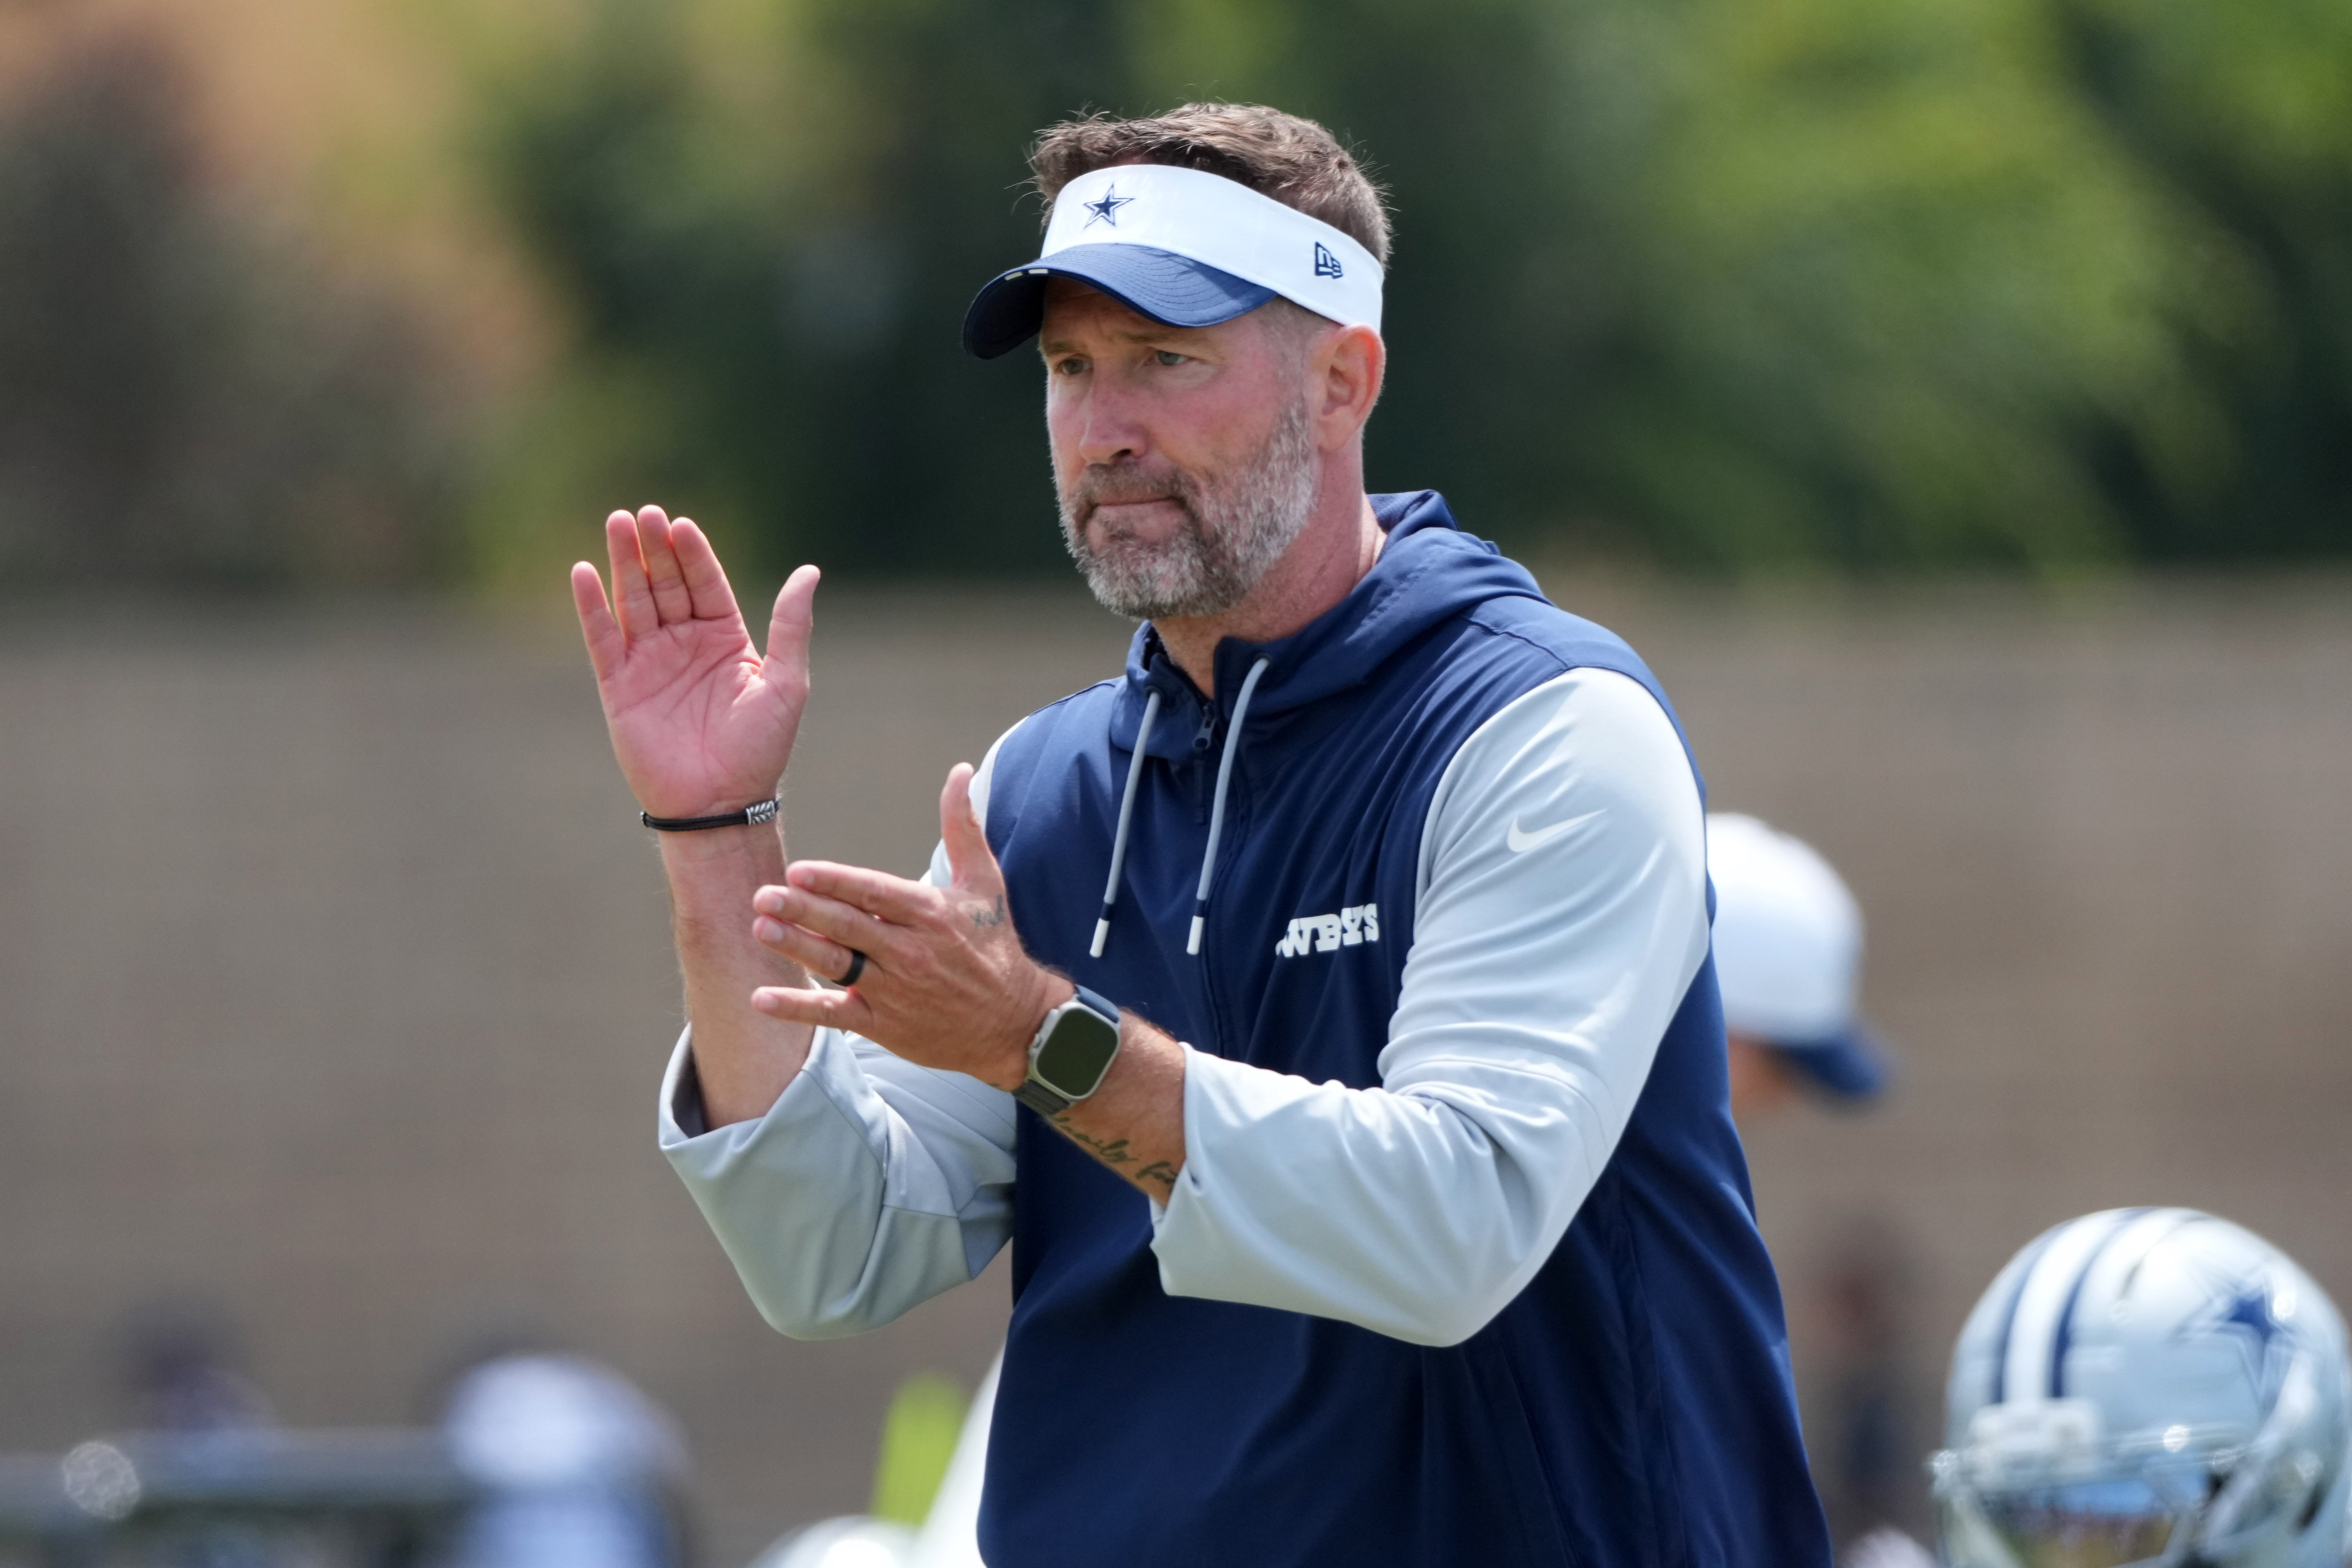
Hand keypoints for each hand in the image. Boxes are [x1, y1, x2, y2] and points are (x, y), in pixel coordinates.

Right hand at [571, 505, 817, 818]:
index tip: (683, 524)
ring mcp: (651, 663)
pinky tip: (584, 572)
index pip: (706, 583)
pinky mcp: (620, 686)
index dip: (694, 554)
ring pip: (633, 601)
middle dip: (656, 549)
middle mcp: (686, 644)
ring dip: (624, 563)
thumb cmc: (760, 749)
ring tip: (617, 524)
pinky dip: (591, 607)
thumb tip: (810, 571)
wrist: (723, 803)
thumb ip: (791, 625)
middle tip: (645, 513)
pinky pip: (603, 639)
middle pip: (667, 584)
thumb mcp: (787, 682)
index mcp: (725, 639)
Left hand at [746, 764, 1066, 1088]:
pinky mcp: (884, 1025)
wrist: (1012, 1022)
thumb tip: (960, 771)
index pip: (874, 893)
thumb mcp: (985, 881)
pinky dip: (798, 1008)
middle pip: (848, 927)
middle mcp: (910, 952)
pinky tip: (762, 998)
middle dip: (804, 911)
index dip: (835, 882)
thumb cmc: (993, 945)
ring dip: (796, 948)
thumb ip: (963, 825)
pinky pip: (834, 1014)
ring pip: (837, 966)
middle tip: (764, 896)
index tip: (799, 872)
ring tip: (761, 929)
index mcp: (930, 914)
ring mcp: (895, 991)